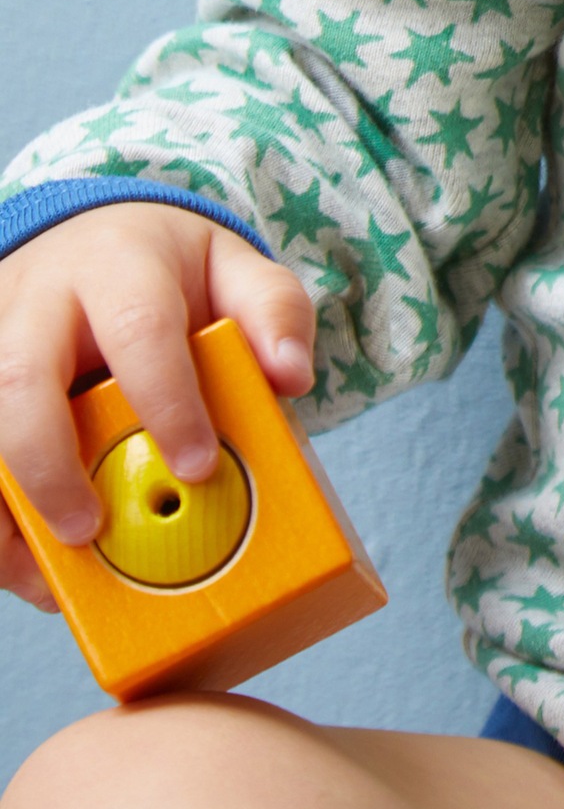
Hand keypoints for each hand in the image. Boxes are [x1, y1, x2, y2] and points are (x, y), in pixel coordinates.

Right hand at [0, 203, 313, 607]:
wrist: (92, 238)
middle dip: (49, 463)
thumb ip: (272, 313)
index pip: (140, 327)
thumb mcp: (232, 269)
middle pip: (22, 379)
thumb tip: (291, 375)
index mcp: (119, 264)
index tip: (198, 465)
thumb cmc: (165, 271)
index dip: (167, 400)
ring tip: (45, 570)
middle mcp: (41, 298)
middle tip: (89, 529)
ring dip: (8, 500)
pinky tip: (22, 557)